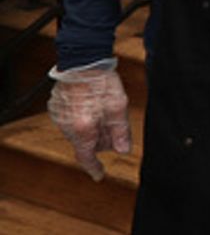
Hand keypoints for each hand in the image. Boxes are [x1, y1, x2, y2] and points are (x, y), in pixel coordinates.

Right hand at [47, 59, 131, 180]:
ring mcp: (60, 118)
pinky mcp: (57, 108)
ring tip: (104, 107)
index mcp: (83, 129)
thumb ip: (121, 131)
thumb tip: (124, 151)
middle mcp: (68, 127)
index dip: (94, 168)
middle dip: (103, 138)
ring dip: (93, 127)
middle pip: (88, 143)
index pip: (87, 158)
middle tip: (115, 122)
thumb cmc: (101, 82)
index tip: (100, 176)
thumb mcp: (118, 106)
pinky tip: (92, 103)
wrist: (82, 61)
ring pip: (80, 132)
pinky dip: (84, 118)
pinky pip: (72, 120)